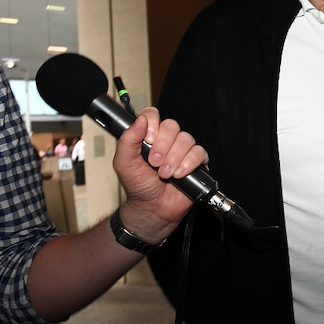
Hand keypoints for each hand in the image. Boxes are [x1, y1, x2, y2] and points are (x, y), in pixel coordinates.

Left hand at [111, 106, 207, 242]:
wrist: (152, 208)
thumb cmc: (138, 186)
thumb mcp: (124, 163)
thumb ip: (127, 140)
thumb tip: (140, 120)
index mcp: (149, 136)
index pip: (153, 115)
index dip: (152, 123)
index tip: (147, 140)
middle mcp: (167, 140)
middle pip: (172, 126)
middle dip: (162, 146)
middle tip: (154, 163)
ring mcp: (183, 150)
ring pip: (186, 139)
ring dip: (174, 158)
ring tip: (165, 174)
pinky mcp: (197, 162)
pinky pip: (199, 153)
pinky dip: (189, 163)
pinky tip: (179, 174)